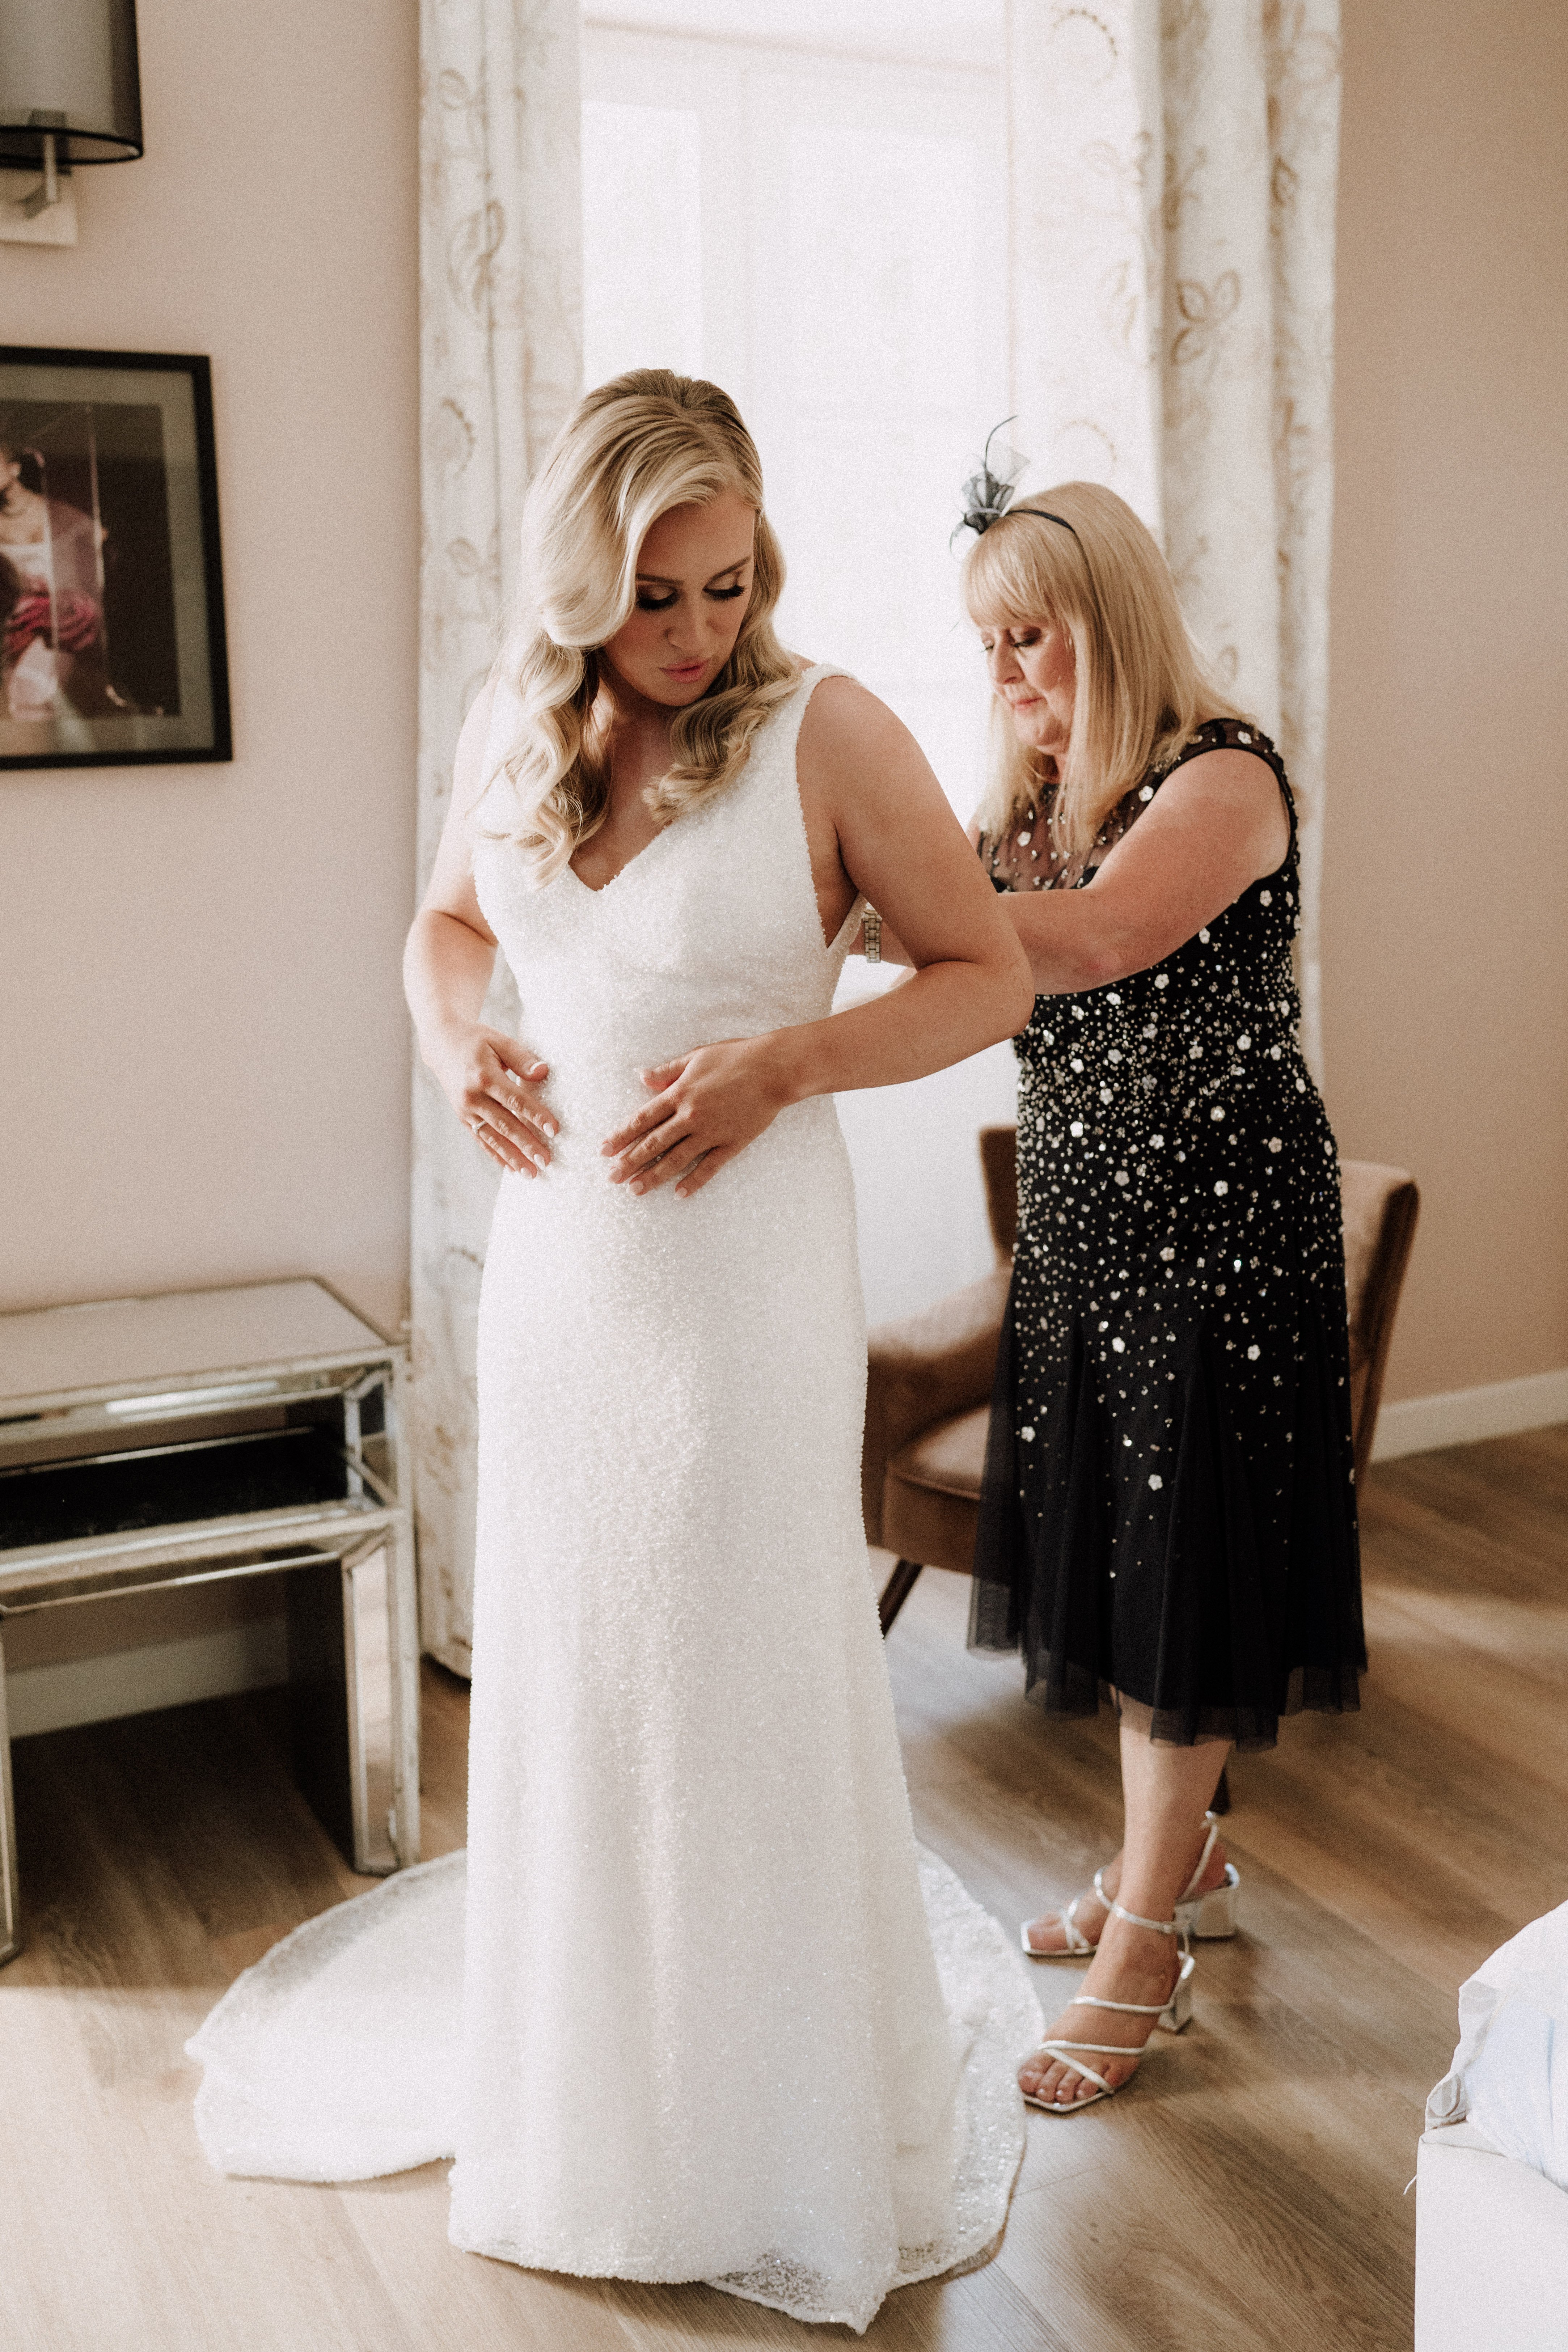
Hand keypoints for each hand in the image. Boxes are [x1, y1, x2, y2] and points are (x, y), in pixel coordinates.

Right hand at [425, 1022, 556, 1175]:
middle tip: (546, 1161)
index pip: (515, 1100)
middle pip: (505, 1124)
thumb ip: (522, 1058)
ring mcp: (466, 1110)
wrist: (442, 1045)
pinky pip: (482, 1140)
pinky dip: (497, 1155)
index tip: (554, 1130)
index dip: (536, 1115)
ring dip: (513, 1157)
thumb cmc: (477, 1041)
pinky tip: (511, 1168)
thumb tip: (543, 1072)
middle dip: (527, 1144)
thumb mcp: (499, 1041)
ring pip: (493, 1138)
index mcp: (483, 1076)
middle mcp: (472, 1096)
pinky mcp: (463, 1118)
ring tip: (531, 1173)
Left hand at [601, 1036, 792, 1198]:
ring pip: (675, 1159)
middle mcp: (690, 1116)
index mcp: (679, 1093)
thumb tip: (640, 1076)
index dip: (621, 1135)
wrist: (774, 1068)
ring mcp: (711, 1132)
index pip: (642, 1119)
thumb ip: (666, 1071)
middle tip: (612, 1178)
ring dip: (653, 1176)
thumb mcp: (695, 1057)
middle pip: (653, 1143)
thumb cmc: (735, 1057)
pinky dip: (693, 1181)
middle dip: (630, 1162)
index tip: (604, 1150)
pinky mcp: (731, 1143)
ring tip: (635, 1190)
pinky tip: (679, 1194)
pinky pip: (709, 1167)